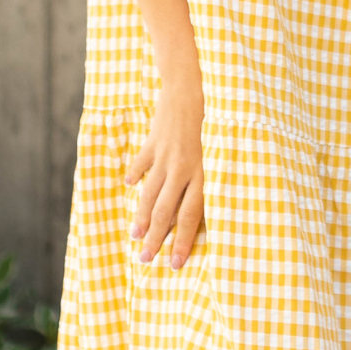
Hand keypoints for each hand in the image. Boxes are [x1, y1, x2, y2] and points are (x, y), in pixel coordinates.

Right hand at [127, 74, 204, 268]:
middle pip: (167, 211)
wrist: (195, 85)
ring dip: (142, 217)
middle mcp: (183, 169)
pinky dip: (135, 175)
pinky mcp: (153, 142)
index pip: (190, 217)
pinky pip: (142, 163)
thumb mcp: (221, 151)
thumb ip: (210, 178)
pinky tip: (129, 186)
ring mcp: (165, 156)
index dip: (181, 242)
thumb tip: (205, 207)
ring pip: (150, 194)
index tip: (174, 264)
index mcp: (203, 174)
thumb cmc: (216, 119)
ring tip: (135, 235)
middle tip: (145, 259)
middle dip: (155, 239)